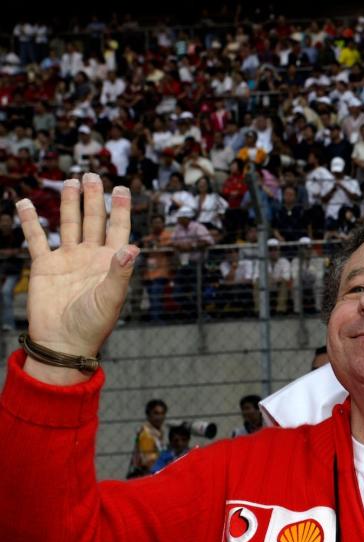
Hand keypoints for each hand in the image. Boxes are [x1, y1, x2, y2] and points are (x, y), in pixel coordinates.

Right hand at [16, 174, 137, 376]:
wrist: (63, 341)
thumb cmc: (93, 324)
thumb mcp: (111, 298)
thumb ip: (121, 272)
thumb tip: (134, 247)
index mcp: (110, 262)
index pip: (117, 229)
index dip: (120, 209)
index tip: (121, 188)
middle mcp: (90, 256)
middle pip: (93, 220)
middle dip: (94, 198)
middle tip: (92, 174)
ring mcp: (67, 259)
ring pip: (69, 224)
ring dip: (70, 203)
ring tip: (71, 181)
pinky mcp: (44, 266)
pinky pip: (36, 239)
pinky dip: (31, 222)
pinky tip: (26, 204)